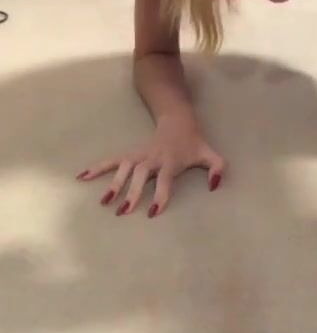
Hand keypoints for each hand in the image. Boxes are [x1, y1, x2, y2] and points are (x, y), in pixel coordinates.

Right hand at [76, 114, 225, 217]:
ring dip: (114, 183)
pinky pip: (111, 161)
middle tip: (124, 211)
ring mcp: (139, 155)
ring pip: (124, 168)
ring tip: (104, 201)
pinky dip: (96, 168)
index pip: (165, 179)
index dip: (161, 194)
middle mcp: (152, 158)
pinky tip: (82, 177)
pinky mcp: (129, 154)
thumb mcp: (209, 154)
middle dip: (132, 193)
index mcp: (171, 161)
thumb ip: (217, 169)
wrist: (177, 121)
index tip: (154, 211)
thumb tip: (214, 186)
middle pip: (141, 175)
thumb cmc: (193, 144)